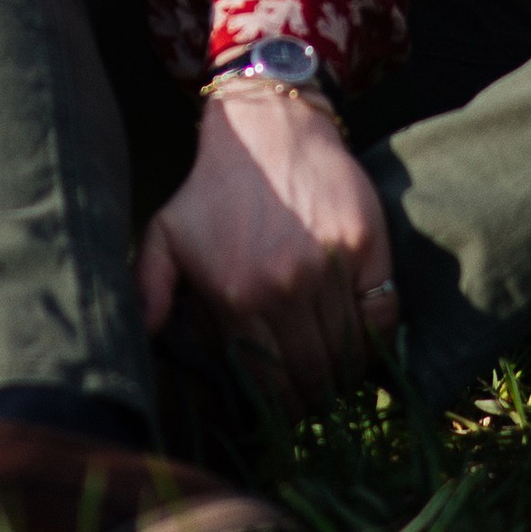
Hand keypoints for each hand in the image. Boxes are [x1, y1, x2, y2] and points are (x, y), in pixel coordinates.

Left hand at [137, 88, 398, 404]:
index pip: (270, 384)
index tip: (287, 405)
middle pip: (314, 374)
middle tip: (315, 390)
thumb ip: (149, 287)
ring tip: (338, 367)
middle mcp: (284, 287)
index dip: (283, 407)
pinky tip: (363, 334)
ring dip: (347, 370)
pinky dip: (379, 335)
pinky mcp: (364, 243)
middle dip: (315, 394)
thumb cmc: (214, 187)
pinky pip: (383, 313)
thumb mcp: (165, 233)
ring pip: (349, 350)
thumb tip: (147, 336)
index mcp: (235, 296)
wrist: (268, 125)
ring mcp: (328, 265)